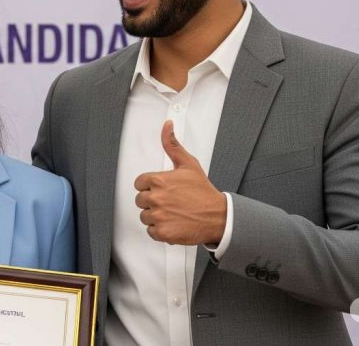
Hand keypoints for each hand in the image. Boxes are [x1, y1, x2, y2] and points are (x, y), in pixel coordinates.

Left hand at [133, 121, 226, 245]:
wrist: (219, 217)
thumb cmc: (203, 192)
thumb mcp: (188, 164)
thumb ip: (172, 145)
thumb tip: (167, 126)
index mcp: (158, 180)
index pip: (139, 183)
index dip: (150, 186)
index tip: (163, 190)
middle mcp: (156, 198)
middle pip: (140, 200)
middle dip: (153, 201)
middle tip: (171, 202)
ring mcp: (159, 216)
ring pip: (145, 216)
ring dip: (156, 216)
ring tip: (173, 213)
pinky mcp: (162, 232)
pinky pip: (151, 231)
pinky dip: (160, 230)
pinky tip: (173, 223)